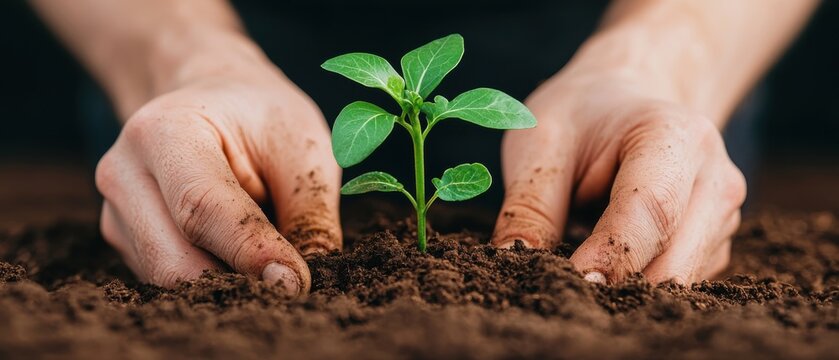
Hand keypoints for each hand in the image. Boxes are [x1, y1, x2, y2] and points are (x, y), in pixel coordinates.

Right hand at [95, 48, 340, 294]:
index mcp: (163, 132)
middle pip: (175, 261)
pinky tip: (239, 253)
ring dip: (228, 284)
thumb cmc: (263, 119)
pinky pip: (172, 282)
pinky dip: (214, 280)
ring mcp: (116, 213)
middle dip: (237, 284)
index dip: (250, 252)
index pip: (202, 208)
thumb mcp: (303, 147)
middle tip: (292, 288)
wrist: (213, 97)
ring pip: (173, 280)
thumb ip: (308, 212)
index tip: (294, 284)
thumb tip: (297, 284)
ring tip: (268, 254)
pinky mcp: (124, 242)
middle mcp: (123, 173)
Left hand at [491, 72, 745, 284]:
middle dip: (616, 286)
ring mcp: (723, 216)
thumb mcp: (540, 142)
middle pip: (673, 260)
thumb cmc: (578, 119)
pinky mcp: (714, 246)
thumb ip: (529, 205)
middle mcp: (714, 178)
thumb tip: (513, 261)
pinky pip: (674, 283)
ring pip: (675, 281)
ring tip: (577, 262)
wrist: (623, 102)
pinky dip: (635, 285)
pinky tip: (603, 260)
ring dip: (624, 289)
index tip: (571, 282)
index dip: (611, 256)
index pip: (650, 211)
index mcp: (675, 136)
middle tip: (561, 289)